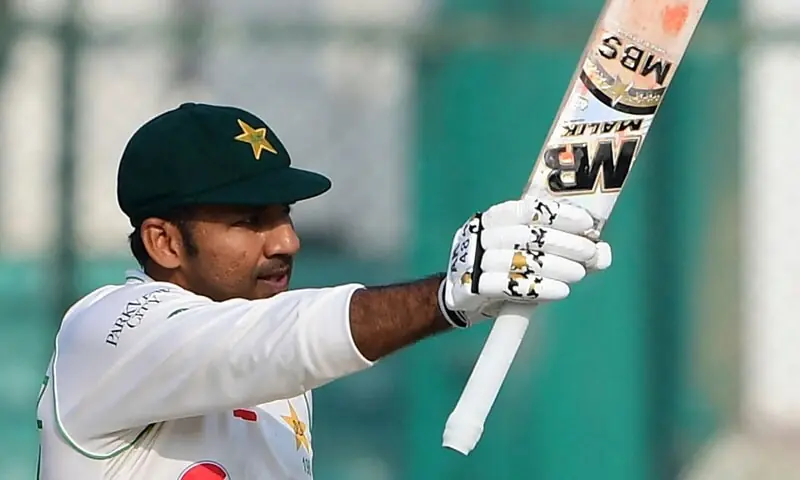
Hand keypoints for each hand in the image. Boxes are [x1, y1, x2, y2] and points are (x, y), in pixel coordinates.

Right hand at [438, 197, 611, 327]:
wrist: (463, 297)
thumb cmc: (505, 270)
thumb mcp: (531, 254)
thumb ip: (567, 252)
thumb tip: (603, 253)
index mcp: (493, 218)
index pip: (527, 209)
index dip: (558, 214)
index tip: (586, 223)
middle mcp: (479, 235)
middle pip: (525, 235)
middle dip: (563, 243)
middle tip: (589, 252)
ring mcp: (469, 261)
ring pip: (517, 260)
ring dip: (555, 266)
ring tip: (579, 274)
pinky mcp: (468, 287)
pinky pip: (505, 286)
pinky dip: (538, 288)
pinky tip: (562, 291)